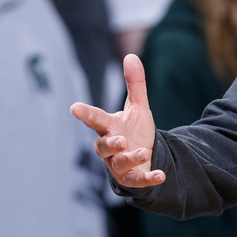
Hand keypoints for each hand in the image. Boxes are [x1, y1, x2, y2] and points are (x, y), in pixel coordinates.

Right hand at [71, 53, 163, 187]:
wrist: (146, 158)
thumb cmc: (136, 131)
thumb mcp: (138, 107)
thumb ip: (135, 84)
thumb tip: (131, 55)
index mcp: (109, 128)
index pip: (96, 119)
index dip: (85, 113)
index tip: (75, 107)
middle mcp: (110, 148)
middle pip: (103, 147)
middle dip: (109, 144)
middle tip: (119, 140)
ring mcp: (119, 165)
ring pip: (119, 164)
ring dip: (130, 159)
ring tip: (142, 152)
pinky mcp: (132, 179)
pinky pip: (138, 181)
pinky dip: (149, 179)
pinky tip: (161, 175)